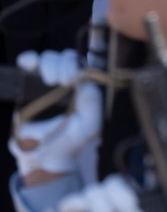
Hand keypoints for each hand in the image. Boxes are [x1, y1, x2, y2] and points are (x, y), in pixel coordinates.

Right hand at [9, 52, 101, 181]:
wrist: (43, 155)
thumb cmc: (71, 139)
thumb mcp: (90, 125)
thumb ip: (93, 102)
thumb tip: (86, 79)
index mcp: (86, 88)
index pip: (88, 63)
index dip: (82, 64)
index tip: (74, 77)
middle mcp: (69, 80)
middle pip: (68, 57)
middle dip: (65, 64)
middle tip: (62, 82)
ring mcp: (48, 80)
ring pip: (50, 57)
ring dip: (49, 63)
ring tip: (49, 81)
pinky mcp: (29, 83)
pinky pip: (29, 62)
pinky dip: (29, 59)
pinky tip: (29, 64)